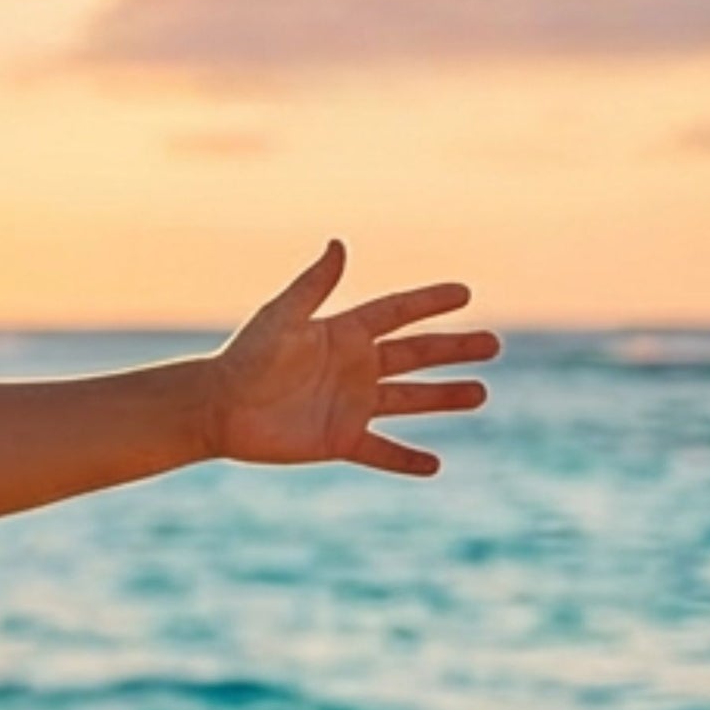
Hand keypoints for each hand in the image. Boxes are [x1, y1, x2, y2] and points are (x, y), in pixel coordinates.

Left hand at [211, 240, 498, 476]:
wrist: (216, 408)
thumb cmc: (245, 358)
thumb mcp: (282, 318)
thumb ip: (314, 286)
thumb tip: (339, 244)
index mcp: (343, 334)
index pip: (396, 313)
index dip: (429, 303)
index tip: (464, 293)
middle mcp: (353, 367)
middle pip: (415, 354)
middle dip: (454, 349)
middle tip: (493, 344)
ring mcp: (349, 405)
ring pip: (409, 400)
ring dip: (444, 398)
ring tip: (480, 395)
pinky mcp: (338, 439)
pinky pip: (380, 451)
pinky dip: (405, 459)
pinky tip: (435, 465)